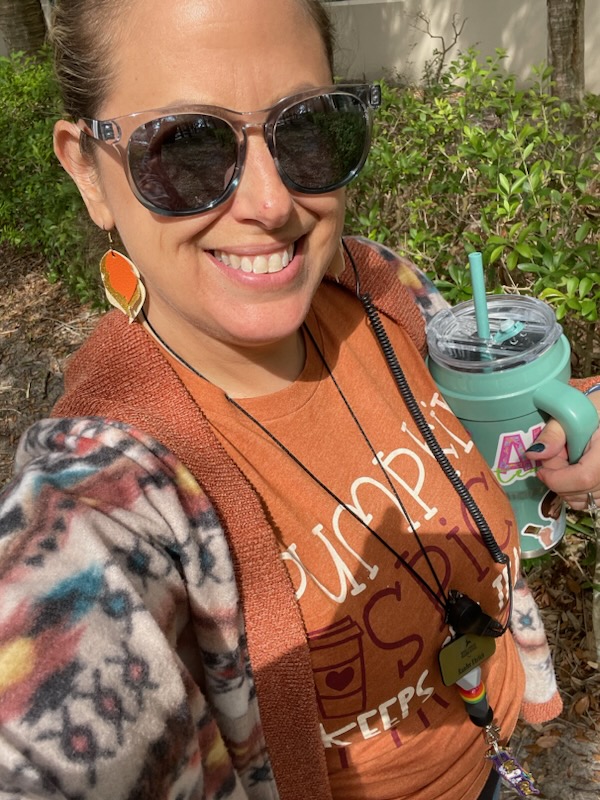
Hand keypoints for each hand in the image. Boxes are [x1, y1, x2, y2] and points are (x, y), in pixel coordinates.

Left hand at [526, 393, 599, 510]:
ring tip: (568, 461)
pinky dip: (575, 492)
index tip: (541, 469)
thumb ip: (553, 434)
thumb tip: (533, 454)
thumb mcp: (572, 415)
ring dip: (565, 485)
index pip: (583, 478)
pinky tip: (574, 473)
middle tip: (556, 456)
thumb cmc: (592, 412)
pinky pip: (590, 502)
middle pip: (580, 491)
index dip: (556, 478)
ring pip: (584, 500)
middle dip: (558, 478)